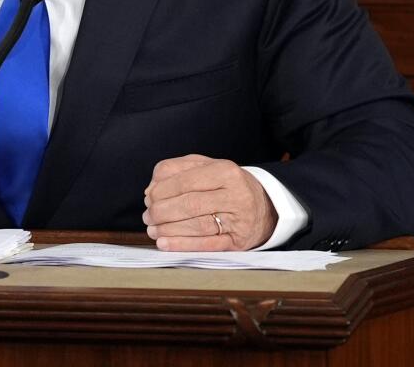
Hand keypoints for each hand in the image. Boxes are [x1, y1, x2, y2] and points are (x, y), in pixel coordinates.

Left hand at [142, 154, 276, 250]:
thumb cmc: (226, 185)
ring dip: (168, 230)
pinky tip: (164, 243)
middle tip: (148, 216)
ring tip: (152, 230)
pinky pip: (206, 245)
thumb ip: (177, 170)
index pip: (185, 181)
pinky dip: (182, 245)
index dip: (161, 190)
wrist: (265, 206)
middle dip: (161, 211)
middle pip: (189, 204)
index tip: (148, 197)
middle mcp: (235, 194)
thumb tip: (151, 189)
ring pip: (196, 226)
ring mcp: (239, 220)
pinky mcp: (238, 242)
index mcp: (225, 171)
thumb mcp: (207, 167)